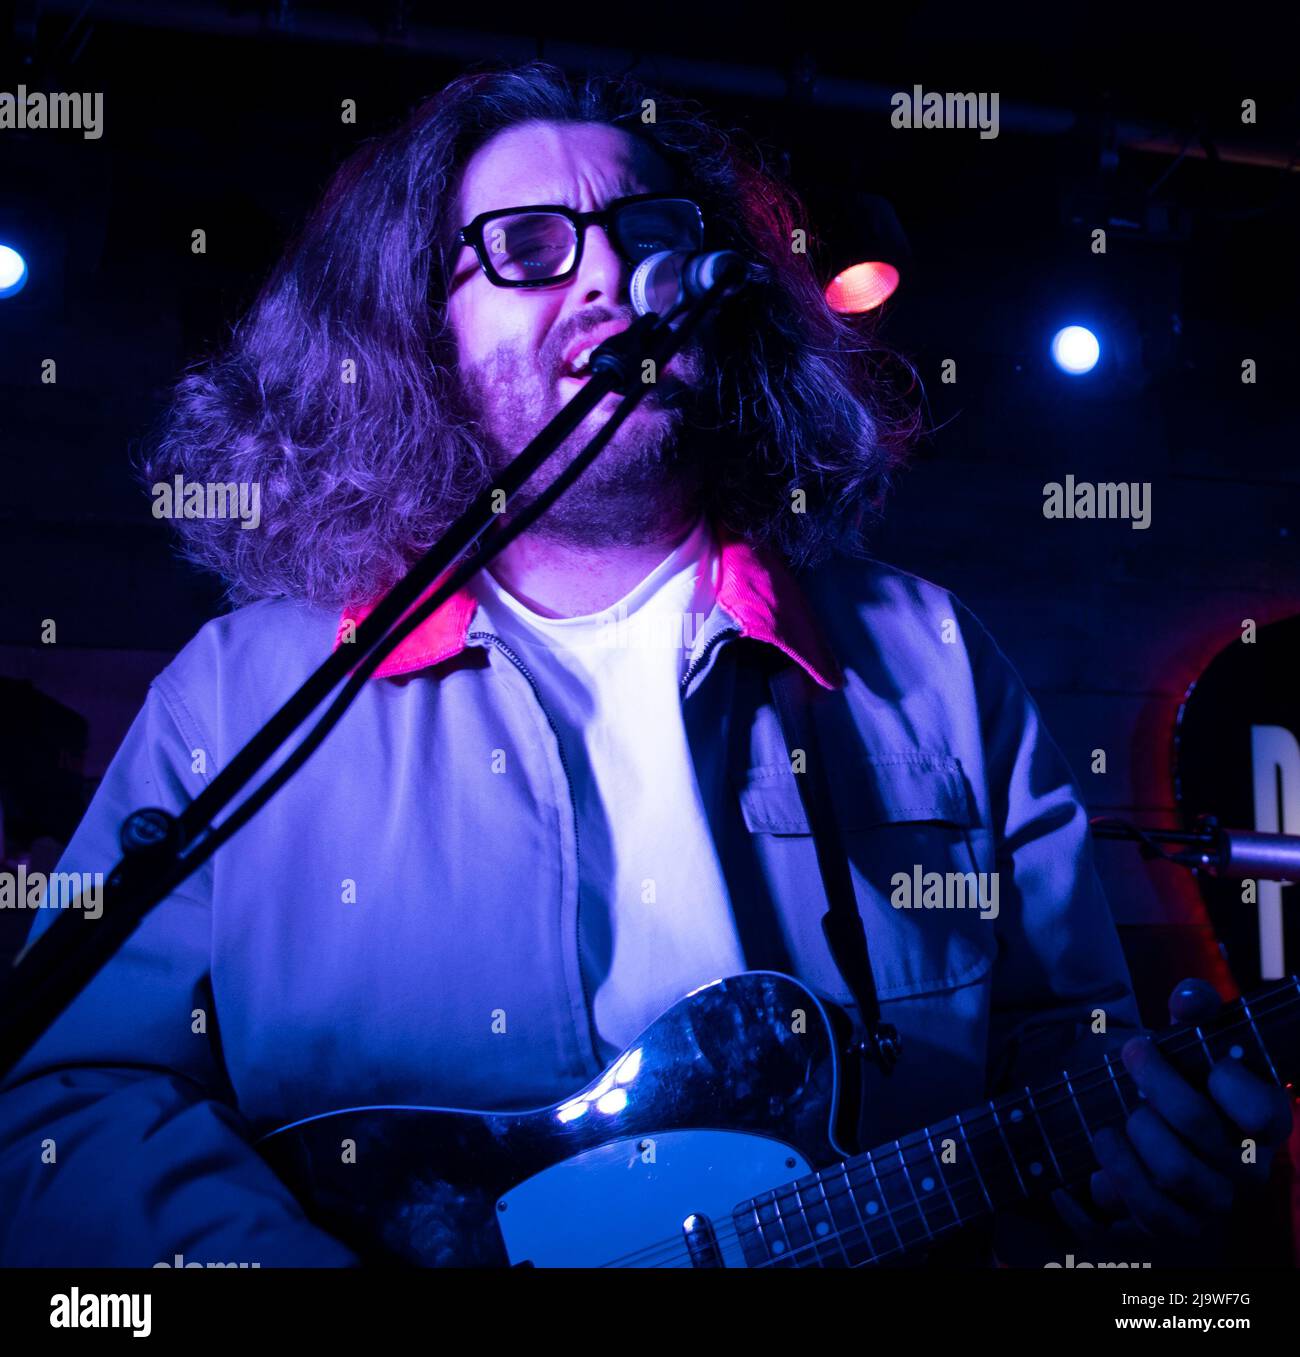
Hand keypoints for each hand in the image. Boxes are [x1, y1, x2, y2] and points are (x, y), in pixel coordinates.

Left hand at [1084, 978, 1293, 1241]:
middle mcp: (1247, 1170)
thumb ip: (1194, 1010)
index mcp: (1263, 1124)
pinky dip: (1106, 1189)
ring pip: (1173, 1176)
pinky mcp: (1175, 1228)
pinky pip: (1142, 1220)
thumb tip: (1189, 998)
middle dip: (1154, 1086)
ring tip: (1104, 1127)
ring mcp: (1212, 1204)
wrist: (1148, 1124)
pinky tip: (1085, 1173)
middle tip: (1131, 1055)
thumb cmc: (1178, 1077)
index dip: (1229, 1082)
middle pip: (1200, 1130)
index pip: (1264, 1112)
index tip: (1202, 1058)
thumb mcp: (1187, 1039)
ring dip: (1129, 1142)